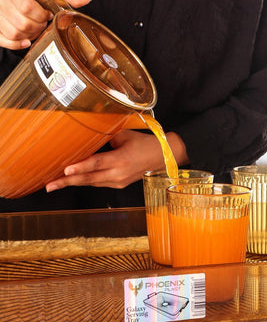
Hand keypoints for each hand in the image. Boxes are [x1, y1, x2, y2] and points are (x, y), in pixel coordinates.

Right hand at [0, 0, 91, 49]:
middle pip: (23, 23)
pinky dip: (17, 44)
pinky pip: (5, 41)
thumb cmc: (29, 0)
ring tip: (34, 30)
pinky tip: (27, 41)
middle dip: (37, 28)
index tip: (47, 15)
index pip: (27, 6)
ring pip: (15, 33)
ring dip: (29, 36)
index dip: (41, 15)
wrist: (8, 3)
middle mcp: (2, 0)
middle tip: (42, 25)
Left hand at [45, 130, 188, 191]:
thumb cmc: (144, 144)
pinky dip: (86, 180)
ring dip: (73, 182)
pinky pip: (98, 182)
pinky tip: (74, 179)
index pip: (97, 163)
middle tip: (50, 185)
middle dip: (67, 181)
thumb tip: (87, 137)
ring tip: (55, 183)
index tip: (65, 170)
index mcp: (121, 160)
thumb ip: (105, 138)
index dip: (81, 167)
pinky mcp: (119, 184)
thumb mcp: (124, 136)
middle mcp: (118, 174)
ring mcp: (118, 181)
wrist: (161, 157)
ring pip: (92, 182)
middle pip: (89, 178)